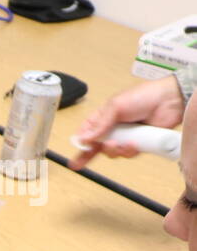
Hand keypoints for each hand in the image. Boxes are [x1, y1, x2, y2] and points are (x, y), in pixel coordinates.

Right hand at [68, 77, 185, 168]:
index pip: (86, 132)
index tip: (80, 148)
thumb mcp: (115, 106)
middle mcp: (112, 128)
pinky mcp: (137, 144)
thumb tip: (84, 138)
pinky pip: (127, 154)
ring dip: (115, 150)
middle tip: (100, 148)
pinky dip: (129, 151)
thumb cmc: (143, 96)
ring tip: (121, 143)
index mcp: (103, 117)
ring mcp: (124, 136)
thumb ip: (99, 124)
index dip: (82, 143)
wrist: (169, 101)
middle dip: (97, 150)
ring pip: (112, 152)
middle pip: (97, 146)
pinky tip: (133, 143)